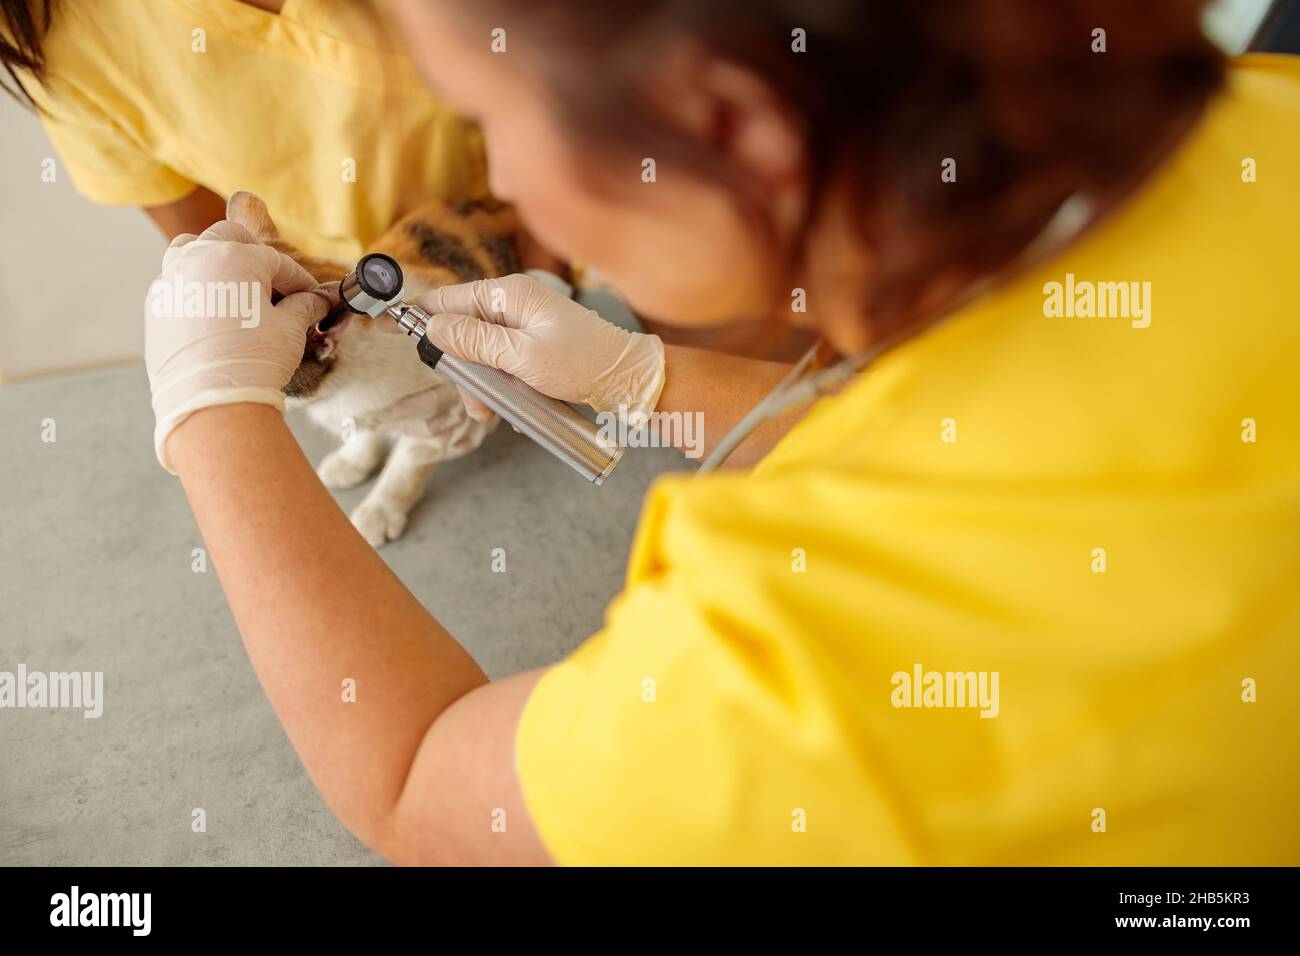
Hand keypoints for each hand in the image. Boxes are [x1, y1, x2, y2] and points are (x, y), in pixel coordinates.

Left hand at [145, 220, 336, 472]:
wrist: (210, 402)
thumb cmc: (253, 361)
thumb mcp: (291, 329)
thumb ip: (304, 307)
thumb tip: (316, 302)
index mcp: (236, 258)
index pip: (277, 261)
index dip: (299, 280)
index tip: (310, 296)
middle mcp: (198, 259)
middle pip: (229, 238)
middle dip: (254, 254)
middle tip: (272, 283)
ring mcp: (171, 280)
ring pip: (191, 250)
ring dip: (215, 260)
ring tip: (234, 287)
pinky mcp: (157, 305)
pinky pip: (177, 283)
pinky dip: (196, 288)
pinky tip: (213, 314)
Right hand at [407, 274, 664, 420]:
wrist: (631, 380)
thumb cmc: (584, 364)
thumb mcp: (522, 357)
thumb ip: (475, 341)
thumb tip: (433, 329)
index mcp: (509, 293)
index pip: (447, 300)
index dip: (415, 316)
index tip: (382, 325)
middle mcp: (514, 303)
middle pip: (461, 330)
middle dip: (461, 368)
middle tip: (476, 402)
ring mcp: (525, 323)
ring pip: (480, 351)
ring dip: (482, 383)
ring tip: (498, 411)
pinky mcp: (534, 344)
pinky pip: (502, 361)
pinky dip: (501, 383)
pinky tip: (514, 405)